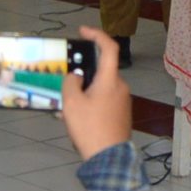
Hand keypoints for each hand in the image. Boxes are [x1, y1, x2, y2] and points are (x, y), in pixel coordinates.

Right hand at [59, 27, 133, 162]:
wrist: (109, 158)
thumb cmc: (90, 128)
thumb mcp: (71, 104)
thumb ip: (70, 83)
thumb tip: (75, 77)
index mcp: (110, 80)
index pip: (109, 48)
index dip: (96, 35)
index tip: (83, 31)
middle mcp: (121, 87)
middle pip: (101, 70)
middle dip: (83, 73)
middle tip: (66, 82)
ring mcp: (123, 101)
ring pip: (102, 87)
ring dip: (86, 90)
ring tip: (69, 105)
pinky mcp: (122, 114)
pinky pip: (105, 100)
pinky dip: (92, 101)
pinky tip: (79, 117)